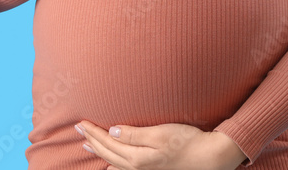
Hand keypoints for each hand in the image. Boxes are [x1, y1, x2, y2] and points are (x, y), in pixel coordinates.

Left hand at [76, 120, 246, 169]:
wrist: (209, 157)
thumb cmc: (187, 142)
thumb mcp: (160, 133)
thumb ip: (135, 134)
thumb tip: (112, 131)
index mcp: (137, 158)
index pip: (108, 143)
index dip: (93, 133)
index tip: (80, 123)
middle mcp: (137, 168)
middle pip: (108, 154)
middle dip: (92, 142)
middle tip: (78, 131)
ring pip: (114, 162)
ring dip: (100, 153)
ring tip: (88, 146)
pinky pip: (125, 169)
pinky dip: (114, 165)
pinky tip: (111, 165)